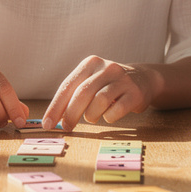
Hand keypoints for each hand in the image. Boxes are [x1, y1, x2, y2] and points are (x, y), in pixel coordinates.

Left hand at [43, 55, 157, 132]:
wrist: (143, 79)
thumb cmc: (109, 85)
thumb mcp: (91, 82)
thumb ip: (73, 95)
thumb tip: (54, 119)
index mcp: (90, 63)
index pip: (68, 86)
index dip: (56, 107)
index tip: (47, 124)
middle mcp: (106, 68)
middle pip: (82, 93)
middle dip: (71, 114)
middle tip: (66, 128)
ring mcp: (122, 79)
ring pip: (99, 101)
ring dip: (91, 115)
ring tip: (92, 118)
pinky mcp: (135, 93)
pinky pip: (117, 110)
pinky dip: (108, 117)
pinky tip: (109, 116)